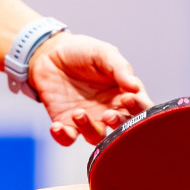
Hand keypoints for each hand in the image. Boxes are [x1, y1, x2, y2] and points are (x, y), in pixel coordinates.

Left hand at [28, 33, 150, 145]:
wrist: (49, 53)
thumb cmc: (82, 51)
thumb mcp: (103, 53)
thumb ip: (120, 68)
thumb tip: (135, 86)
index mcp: (123, 94)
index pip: (140, 108)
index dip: (138, 108)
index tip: (127, 99)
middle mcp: (108, 110)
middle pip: (121, 129)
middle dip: (117, 125)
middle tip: (107, 115)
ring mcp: (88, 119)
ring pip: (95, 137)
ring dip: (89, 130)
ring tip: (78, 113)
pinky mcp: (66, 122)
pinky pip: (67, 138)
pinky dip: (63, 136)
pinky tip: (57, 126)